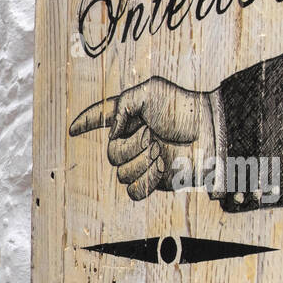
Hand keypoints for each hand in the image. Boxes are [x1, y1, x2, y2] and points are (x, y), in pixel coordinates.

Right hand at [69, 77, 214, 200]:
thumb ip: (121, 105)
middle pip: (112, 155)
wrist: (210, 134)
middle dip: (131, 147)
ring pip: (121, 174)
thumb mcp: (150, 91)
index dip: (87, 122)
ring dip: (142, 163)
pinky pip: (134, 191)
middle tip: (153, 137)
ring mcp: (142, 161)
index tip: (72, 129)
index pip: (102, 118)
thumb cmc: (184, 109)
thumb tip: (112, 134)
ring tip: (162, 153)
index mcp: (130, 117)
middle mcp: (133, 140)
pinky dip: (146, 180)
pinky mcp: (153, 181)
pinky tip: (161, 168)